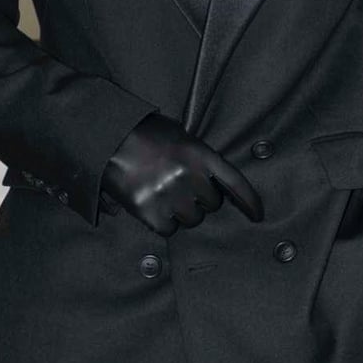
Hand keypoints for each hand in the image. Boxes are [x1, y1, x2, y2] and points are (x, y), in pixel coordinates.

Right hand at [98, 112, 263, 237]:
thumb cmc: (143, 133)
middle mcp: (188, 175)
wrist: (106, 136)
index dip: (249, 201)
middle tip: (180, 186)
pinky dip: (162, 222)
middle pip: (212, 204)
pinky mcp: (149, 211)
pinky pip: (169, 229)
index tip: (257, 215)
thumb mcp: (178, 135)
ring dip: (182, 212)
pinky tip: (151, 205)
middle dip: (200, 199)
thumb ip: (198, 157)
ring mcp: (170, 194)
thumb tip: (213, 183)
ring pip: (191, 219)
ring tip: (163, 193)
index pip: (234, 181)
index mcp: (199, 153)